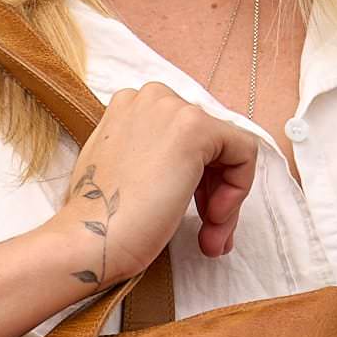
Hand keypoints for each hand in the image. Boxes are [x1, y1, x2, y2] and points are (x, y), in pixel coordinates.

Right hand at [58, 81, 262, 272]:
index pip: (184, 138)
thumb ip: (156, 161)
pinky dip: (239, 188)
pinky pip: (245, 152)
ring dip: (226, 199)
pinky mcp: (196, 127)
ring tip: (211, 237)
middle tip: (208, 234)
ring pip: (228, 150)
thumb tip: (189, 176)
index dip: (197, 182)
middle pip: (209, 143)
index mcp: (129, 107)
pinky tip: (214, 217)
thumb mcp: (125, 173)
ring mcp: (172, 109)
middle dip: (213, 193)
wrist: (91, 239)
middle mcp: (151, 97)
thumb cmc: (102, 220)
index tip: (192, 217)